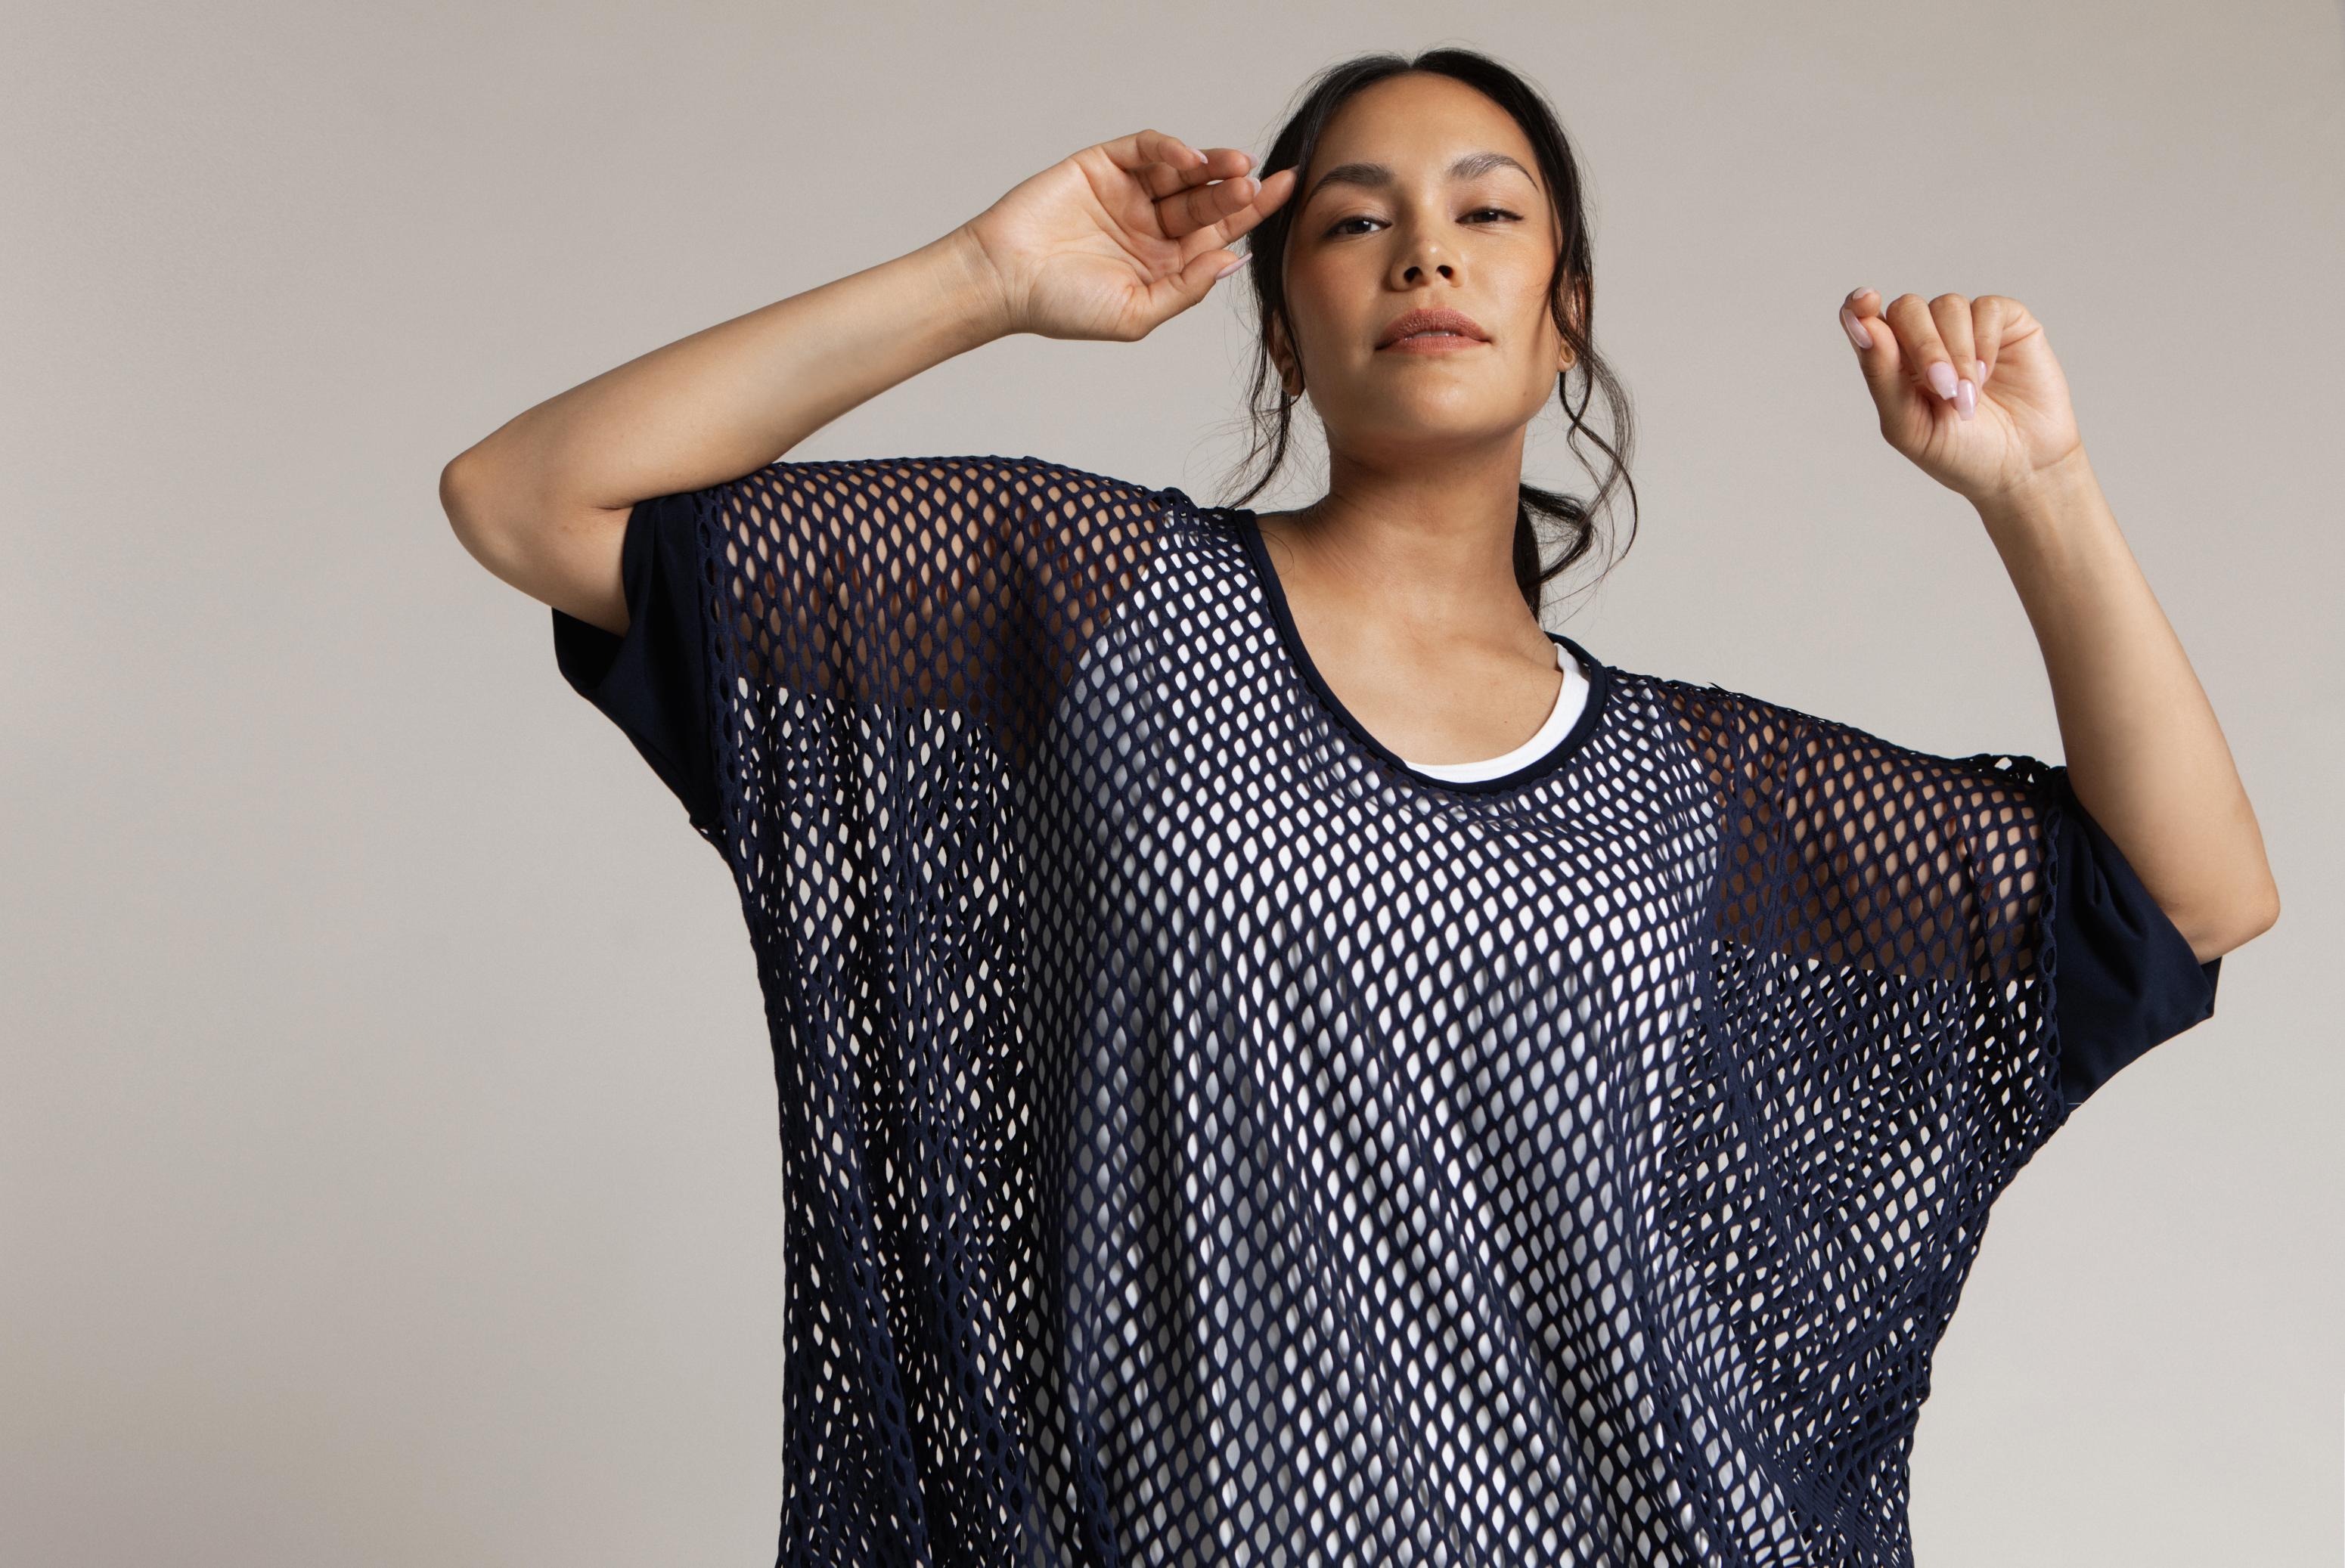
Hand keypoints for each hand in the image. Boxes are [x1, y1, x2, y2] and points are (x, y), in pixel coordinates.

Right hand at [956, 129, 1295, 343]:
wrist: (1004, 280)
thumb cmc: (1063, 306)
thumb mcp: (1136, 312)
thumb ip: (1187, 288)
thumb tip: (1234, 260)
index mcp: (1165, 263)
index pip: (1219, 234)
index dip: (1253, 213)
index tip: (1287, 194)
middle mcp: (1151, 227)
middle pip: (1207, 202)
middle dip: (1236, 192)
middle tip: (1258, 184)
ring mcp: (1128, 195)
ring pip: (1182, 172)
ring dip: (1211, 166)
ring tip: (1236, 167)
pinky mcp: (1102, 166)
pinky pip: (1145, 150)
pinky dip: (1169, 148)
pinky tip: (1188, 159)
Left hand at [1838, 287, 2084, 507]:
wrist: (2020, 468)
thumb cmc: (1959, 453)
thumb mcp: (1909, 426)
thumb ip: (1881, 377)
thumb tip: (1865, 326)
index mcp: (1892, 363)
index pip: (1865, 320)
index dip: (1859, 305)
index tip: (1864, 301)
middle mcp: (1925, 338)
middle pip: (1907, 308)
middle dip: (1924, 347)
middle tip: (1944, 388)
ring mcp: (1965, 327)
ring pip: (1947, 306)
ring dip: (1958, 354)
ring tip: (1969, 397)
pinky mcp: (2005, 322)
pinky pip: (1987, 308)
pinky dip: (1985, 341)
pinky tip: (1989, 374)